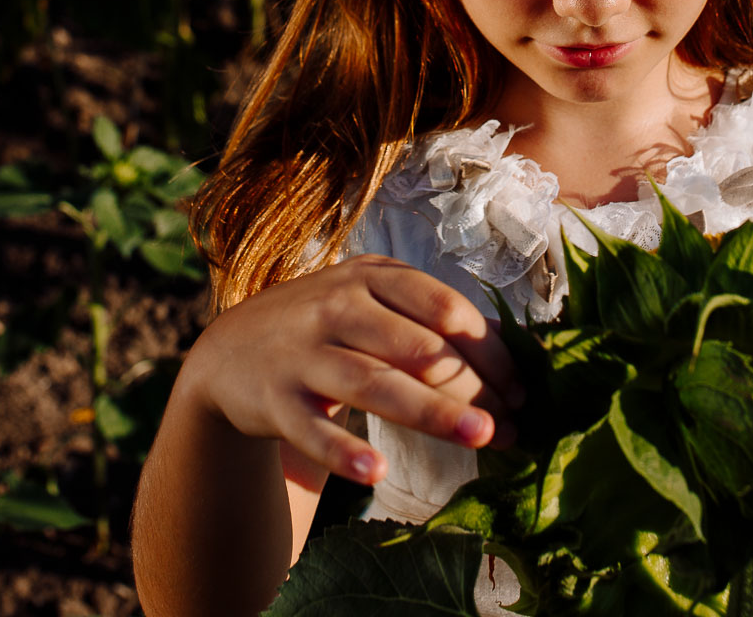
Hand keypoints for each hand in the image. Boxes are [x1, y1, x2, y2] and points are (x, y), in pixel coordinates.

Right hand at [175, 254, 523, 484]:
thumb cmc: (327, 328)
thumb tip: (512, 353)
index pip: (444, 308)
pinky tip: (376, 475)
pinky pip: (313, 430)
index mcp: (372, 276)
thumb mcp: (372, 304)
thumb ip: (430, 320)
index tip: (522, 390)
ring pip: (374, 383)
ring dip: (432, 412)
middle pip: (418, 348)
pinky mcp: (276, 401)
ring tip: (481, 438)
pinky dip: (343, 453)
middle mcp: (337, 306)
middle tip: (514, 426)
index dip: (489, 350)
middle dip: (473, 387)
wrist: (230, 353)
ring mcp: (303, 353)